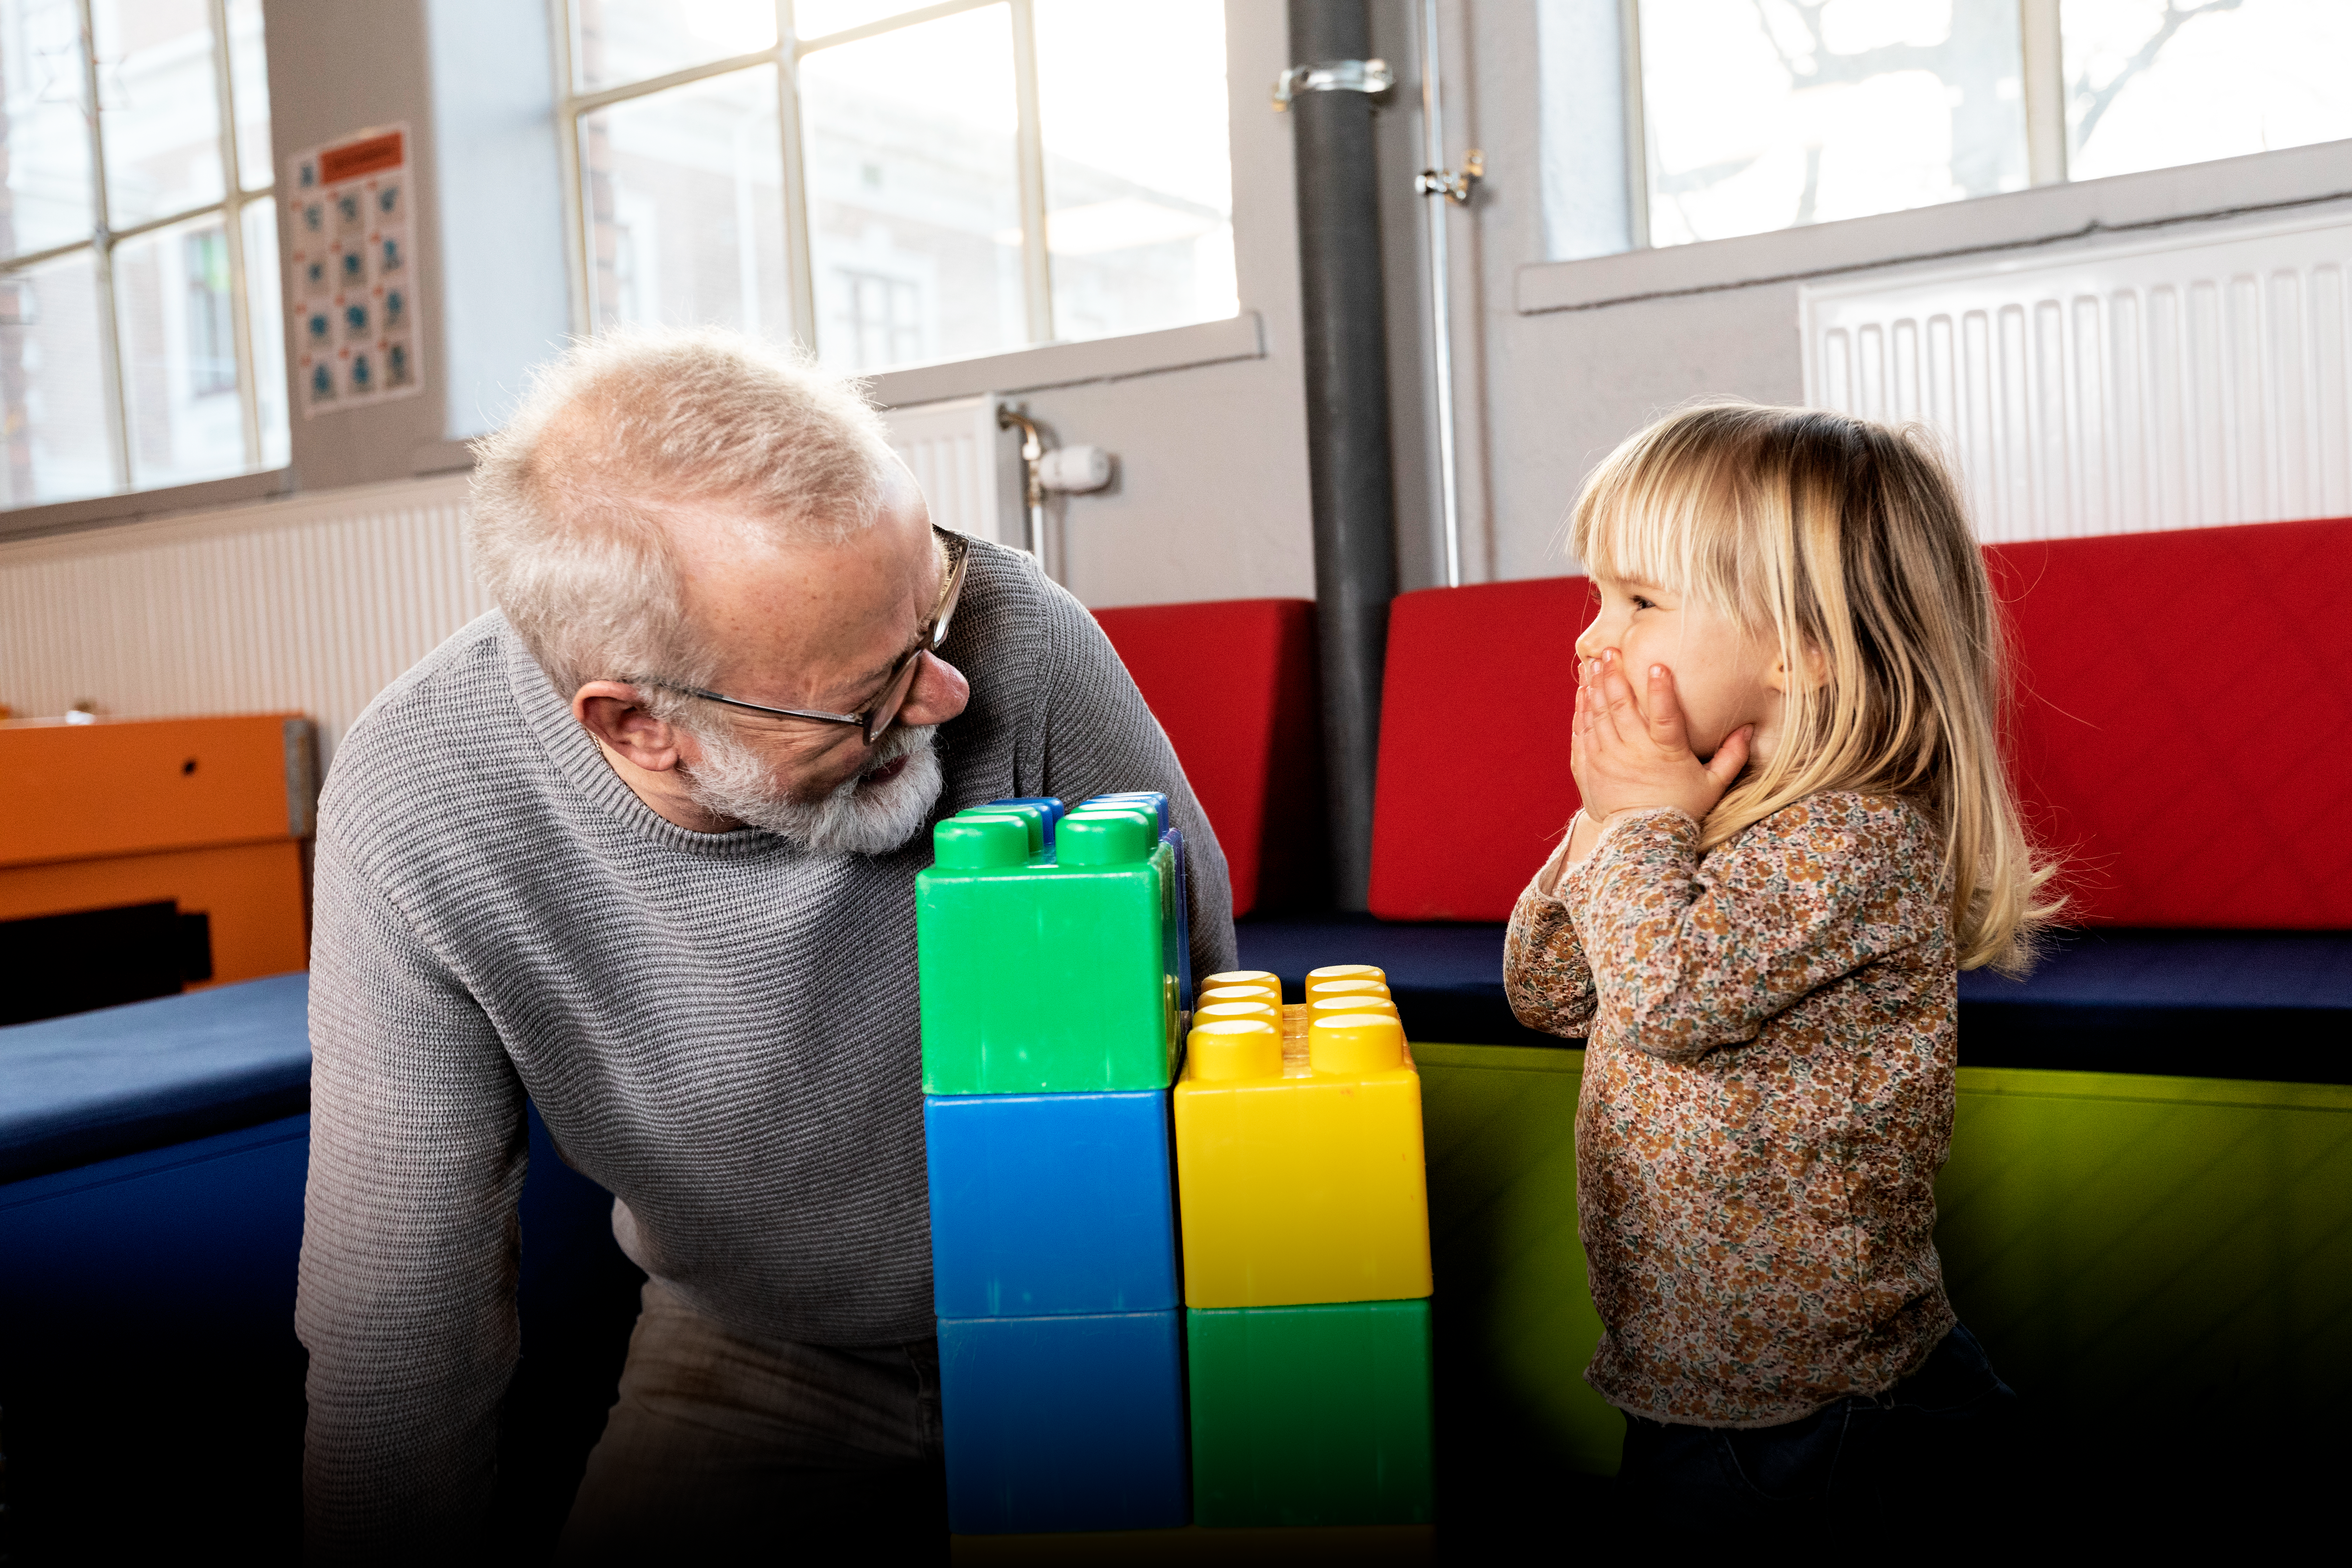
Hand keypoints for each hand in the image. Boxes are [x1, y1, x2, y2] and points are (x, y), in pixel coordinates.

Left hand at [1572, 649, 1750, 827]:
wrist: (1641, 841)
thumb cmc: (1680, 810)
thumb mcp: (1712, 785)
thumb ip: (1731, 756)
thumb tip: (1749, 729)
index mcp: (1665, 753)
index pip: (1664, 715)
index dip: (1661, 689)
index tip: (1656, 664)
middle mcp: (1632, 752)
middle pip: (1621, 706)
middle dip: (1615, 674)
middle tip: (1611, 650)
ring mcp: (1606, 759)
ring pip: (1597, 714)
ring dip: (1594, 685)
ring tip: (1594, 662)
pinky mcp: (1588, 767)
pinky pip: (1581, 732)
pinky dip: (1581, 710)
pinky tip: (1583, 691)